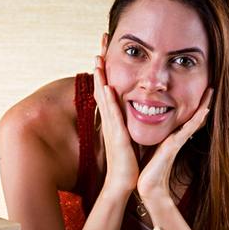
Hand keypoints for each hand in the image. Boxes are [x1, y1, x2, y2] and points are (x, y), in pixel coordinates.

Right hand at [93, 54, 138, 193]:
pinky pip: (112, 115)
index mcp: (112, 121)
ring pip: (104, 98)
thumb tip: (131, 116)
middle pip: (101, 88)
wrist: (123, 183)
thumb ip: (126, 126)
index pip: (107, 92)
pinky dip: (109, 101)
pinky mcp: (117, 136)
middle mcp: (109, 122)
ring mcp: (111, 128)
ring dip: (100, 79)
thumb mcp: (127, 139)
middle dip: (100, 67)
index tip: (104, 54)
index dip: (104, 73)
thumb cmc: (127, 164)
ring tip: (97, 60)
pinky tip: (107, 87)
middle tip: (99, 46)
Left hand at [137, 87, 212, 201]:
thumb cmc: (148, 171)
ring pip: (193, 123)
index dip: (193, 108)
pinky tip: (203, 112)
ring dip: (202, 108)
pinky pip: (186, 131)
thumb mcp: (152, 151)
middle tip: (211, 89)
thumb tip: (153, 134)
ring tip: (210, 94)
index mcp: (170, 139)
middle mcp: (176, 140)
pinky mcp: (173, 147)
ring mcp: (176, 143)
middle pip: (193, 119)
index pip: (184, 121)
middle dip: (203, 104)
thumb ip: (156, 143)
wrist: (148, 187)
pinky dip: (195, 121)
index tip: (199, 95)